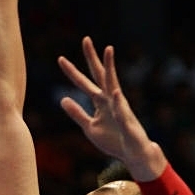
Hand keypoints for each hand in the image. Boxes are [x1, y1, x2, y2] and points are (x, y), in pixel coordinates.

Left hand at [57, 36, 165, 179]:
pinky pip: (121, 111)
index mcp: (101, 102)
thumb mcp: (89, 126)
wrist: (134, 154)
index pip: (84, 83)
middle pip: (100, 75)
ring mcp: (120, 108)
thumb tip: (63, 99)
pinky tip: (114, 92)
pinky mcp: (127, 122)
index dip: (72, 71)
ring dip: (111, 68)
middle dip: (93, 58)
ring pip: (114, 84)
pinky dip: (117, 102)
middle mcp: (111, 100)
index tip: (60, 58)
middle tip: (85, 39)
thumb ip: (77, 113)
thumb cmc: (114, 140)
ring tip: (108, 50)